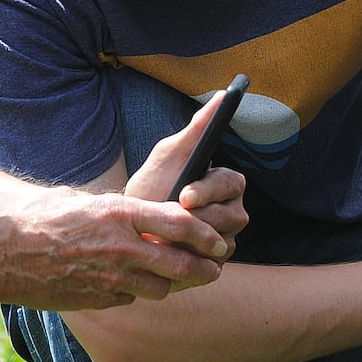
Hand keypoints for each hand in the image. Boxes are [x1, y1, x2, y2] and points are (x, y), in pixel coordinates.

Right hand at [3, 188, 233, 310]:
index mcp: (120, 214)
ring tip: (174, 279)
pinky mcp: (96, 300)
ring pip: (160, 289)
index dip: (207, 234)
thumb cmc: (41, 217)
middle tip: (215, 269)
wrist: (3, 252)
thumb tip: (143, 213)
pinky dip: (134, 294)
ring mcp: (109, 278)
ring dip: (170, 285)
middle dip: (205, 269)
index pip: (181, 223)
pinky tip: (127, 285)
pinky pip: (129, 300)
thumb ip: (119, 210)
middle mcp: (121, 248)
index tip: (220, 240)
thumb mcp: (84, 201)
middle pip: (181, 264)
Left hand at [122, 91, 248, 261]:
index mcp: (226, 184)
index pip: (231, 185)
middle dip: (200, 219)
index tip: (184, 195)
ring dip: (191, 243)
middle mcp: (232, 212)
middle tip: (170, 221)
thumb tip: (224, 94)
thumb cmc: (152, 186)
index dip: (208, 191)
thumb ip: (197, 128)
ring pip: (223, 245)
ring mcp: (225, 241)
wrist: (129, 229)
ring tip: (162, 240)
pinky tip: (165, 258)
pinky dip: (186, 263)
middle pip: (233, 217)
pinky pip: (210, 268)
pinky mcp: (212, 267)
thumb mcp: (169, 155)